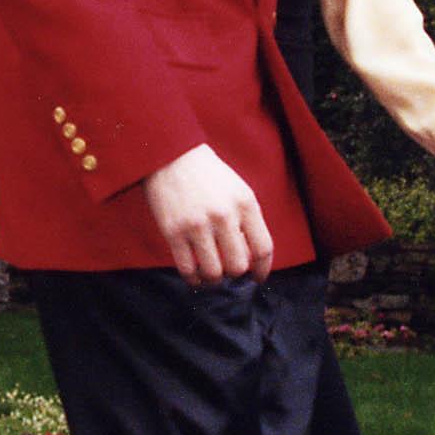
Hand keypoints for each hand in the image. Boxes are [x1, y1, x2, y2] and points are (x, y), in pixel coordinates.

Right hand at [144, 145, 274, 286]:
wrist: (171, 156)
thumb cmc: (208, 176)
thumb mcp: (238, 190)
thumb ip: (248, 221)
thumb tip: (251, 258)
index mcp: (244, 204)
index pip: (262, 248)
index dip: (262, 269)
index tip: (257, 277)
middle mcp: (223, 215)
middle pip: (238, 266)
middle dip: (236, 273)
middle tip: (229, 268)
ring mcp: (197, 225)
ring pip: (213, 273)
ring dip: (214, 279)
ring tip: (212, 273)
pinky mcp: (173, 232)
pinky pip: (187, 270)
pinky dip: (194, 279)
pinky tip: (195, 275)